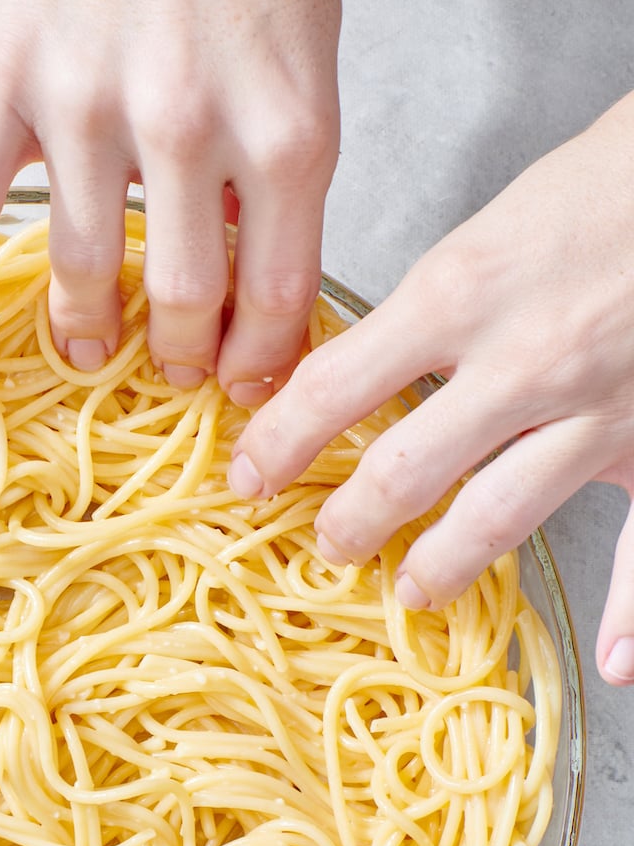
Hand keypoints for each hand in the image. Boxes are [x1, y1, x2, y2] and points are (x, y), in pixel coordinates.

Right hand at [0, 0, 340, 398]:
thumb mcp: (311, 54)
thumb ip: (279, 170)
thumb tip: (244, 274)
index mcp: (286, 128)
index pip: (277, 293)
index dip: (262, 360)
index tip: (247, 382)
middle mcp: (187, 128)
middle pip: (183, 299)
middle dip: (180, 355)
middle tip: (173, 369)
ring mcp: (89, 106)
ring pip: (85, 265)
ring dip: (87, 329)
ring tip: (88, 349)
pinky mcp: (10, 78)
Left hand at [229, 92, 633, 686]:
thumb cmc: (607, 179)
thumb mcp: (490, 224)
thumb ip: (431, 307)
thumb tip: (359, 368)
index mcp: (460, 293)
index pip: (333, 389)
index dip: (278, 442)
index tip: (249, 474)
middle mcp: (521, 364)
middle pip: (404, 472)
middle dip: (349, 519)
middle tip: (327, 541)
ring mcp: (596, 411)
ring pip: (497, 516)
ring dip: (439, 563)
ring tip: (410, 589)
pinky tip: (619, 667)